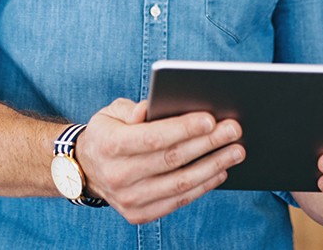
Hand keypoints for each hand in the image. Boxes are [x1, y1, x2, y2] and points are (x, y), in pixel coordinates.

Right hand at [75, 98, 245, 223]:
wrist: (86, 171)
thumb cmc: (107, 134)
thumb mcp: (111, 113)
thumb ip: (133, 109)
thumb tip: (154, 108)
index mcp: (109, 146)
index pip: (153, 137)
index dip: (183, 129)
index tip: (211, 119)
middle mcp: (117, 175)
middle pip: (172, 160)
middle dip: (208, 143)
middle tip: (234, 130)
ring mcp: (128, 199)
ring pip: (180, 183)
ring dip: (213, 166)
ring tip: (236, 151)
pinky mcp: (139, 214)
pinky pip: (179, 201)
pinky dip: (203, 186)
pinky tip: (220, 170)